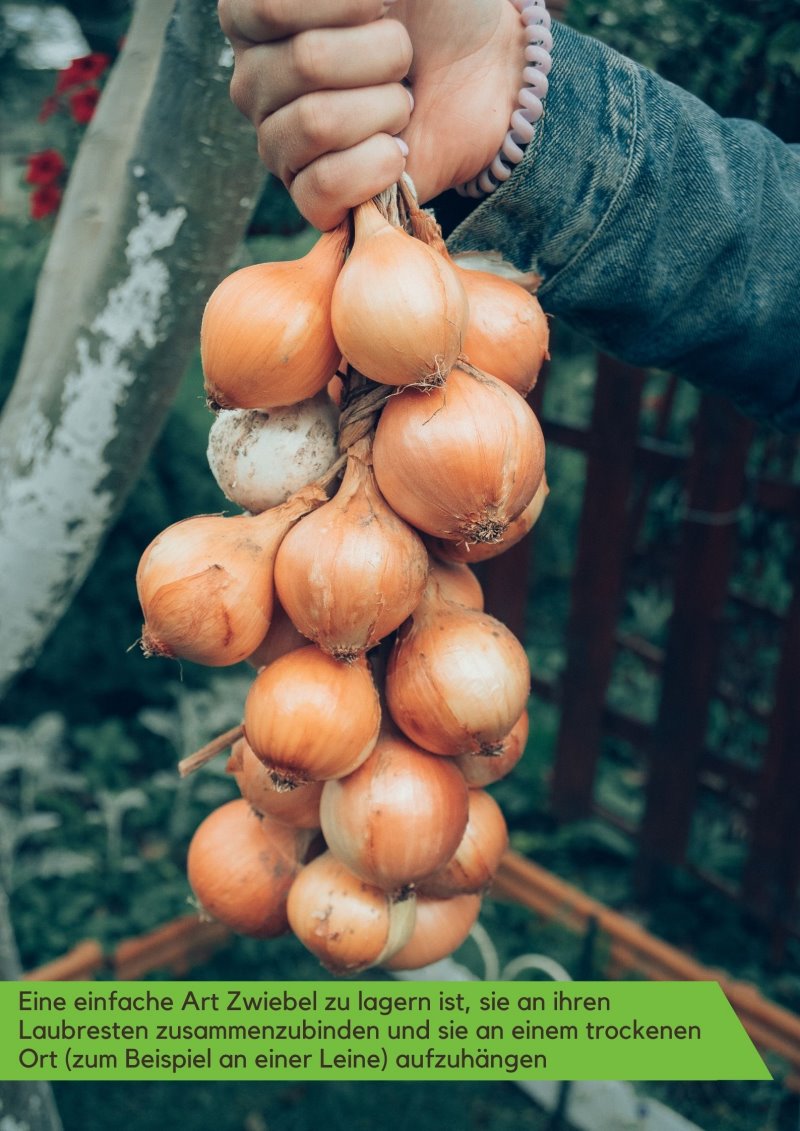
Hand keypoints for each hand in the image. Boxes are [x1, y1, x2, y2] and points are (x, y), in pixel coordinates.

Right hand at [218, 0, 523, 228]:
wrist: (479, 74)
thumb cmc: (431, 10)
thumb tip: (361, 3)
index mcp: (253, 16)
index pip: (270, 4)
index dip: (346, 4)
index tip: (382, 5)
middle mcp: (254, 81)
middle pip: (307, 61)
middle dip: (384, 54)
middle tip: (402, 61)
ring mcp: (278, 143)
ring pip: (318, 123)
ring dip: (387, 108)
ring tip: (402, 104)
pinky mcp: (311, 197)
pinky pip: (325, 186)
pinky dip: (378, 165)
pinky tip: (396, 151)